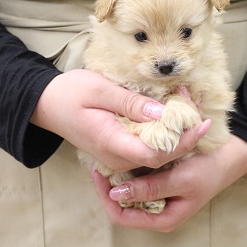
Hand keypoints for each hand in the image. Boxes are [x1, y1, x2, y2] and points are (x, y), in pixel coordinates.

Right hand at [30, 69, 206, 172]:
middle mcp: (117, 157)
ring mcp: (118, 156)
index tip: (199, 122)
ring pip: (156, 153)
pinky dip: (163, 132)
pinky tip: (172, 113)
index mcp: (112, 143)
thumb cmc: (70, 93)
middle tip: (199, 109)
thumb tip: (163, 113)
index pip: (156, 153)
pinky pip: (147, 147)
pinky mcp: (119, 149)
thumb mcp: (100, 90)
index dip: (182, 141)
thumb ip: (131, 103)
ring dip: (176, 133)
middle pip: (161, 157)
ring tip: (189, 105)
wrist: (47, 105)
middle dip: (185, 135)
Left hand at [91, 135, 246, 231]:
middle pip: (121, 206)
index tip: (98, 174)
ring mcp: (157, 199)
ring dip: (117, 177)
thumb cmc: (207, 171)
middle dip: (108, 187)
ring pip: (127, 193)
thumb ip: (150, 188)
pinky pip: (136, 182)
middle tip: (99, 163)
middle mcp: (156, 212)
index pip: (121, 217)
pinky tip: (123, 155)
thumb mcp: (180, 180)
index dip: (105, 197)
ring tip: (107, 157)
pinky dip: (127, 170)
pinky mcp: (159, 185)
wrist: (227, 157)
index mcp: (161, 219)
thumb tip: (115, 194)